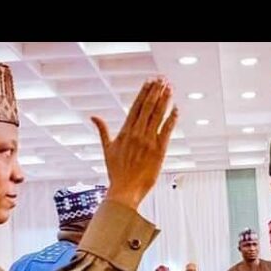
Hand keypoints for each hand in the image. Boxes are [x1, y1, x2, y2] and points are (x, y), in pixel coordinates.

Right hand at [92, 77, 177, 209]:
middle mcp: (137, 133)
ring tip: (170, 88)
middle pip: (148, 107)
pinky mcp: (159, 150)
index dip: (144, 93)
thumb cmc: (116, 172)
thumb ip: (102, 130)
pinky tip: (176, 109)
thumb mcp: (107, 149)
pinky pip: (167, 130)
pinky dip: (172, 119)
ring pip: (158, 115)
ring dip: (165, 100)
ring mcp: (149, 141)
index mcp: (125, 131)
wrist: (125, 190)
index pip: (136, 107)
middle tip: (162, 79)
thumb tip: (93, 117)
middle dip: (156, 91)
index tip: (149, 82)